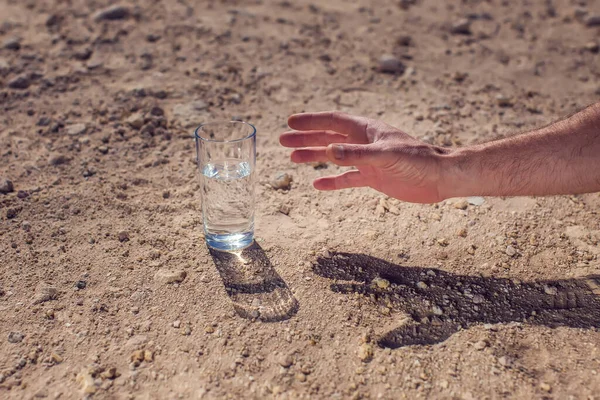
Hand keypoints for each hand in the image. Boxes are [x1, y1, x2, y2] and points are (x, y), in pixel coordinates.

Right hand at [280, 111, 451, 202]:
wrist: (439, 178)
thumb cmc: (418, 160)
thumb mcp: (386, 155)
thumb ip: (357, 154)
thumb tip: (329, 150)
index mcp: (366, 130)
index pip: (333, 121)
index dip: (311, 121)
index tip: (290, 122)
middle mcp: (364, 143)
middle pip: (328, 137)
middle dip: (305, 138)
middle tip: (283, 141)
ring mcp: (368, 161)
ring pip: (335, 157)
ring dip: (314, 156)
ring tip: (293, 159)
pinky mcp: (374, 178)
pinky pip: (347, 179)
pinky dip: (332, 181)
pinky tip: (317, 184)